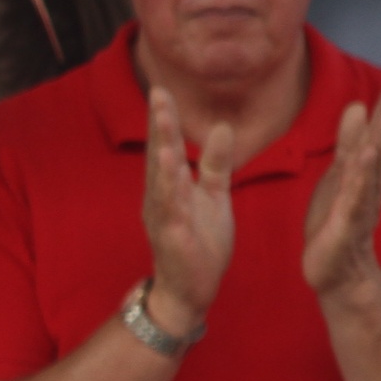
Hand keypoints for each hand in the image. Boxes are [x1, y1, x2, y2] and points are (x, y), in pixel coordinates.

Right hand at [143, 87, 235, 331]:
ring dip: (161, 146)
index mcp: (169, 187)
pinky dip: (168, 184)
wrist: (190, 290)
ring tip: (161, 119)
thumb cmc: (199, 244)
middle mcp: (159, 197)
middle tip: (157, 92)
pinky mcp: (172, 234)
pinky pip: (170, 206)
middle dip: (159, 124)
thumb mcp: (215, 197)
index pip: (167, 146)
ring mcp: (163, 215)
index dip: (165, 119)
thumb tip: (222, 127)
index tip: (161, 90)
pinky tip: (170, 165)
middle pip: (159, 154)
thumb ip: (216, 163)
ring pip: (161, 175)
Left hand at [305, 87, 380, 303]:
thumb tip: (357, 106)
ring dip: (379, 141)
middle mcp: (366, 184)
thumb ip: (349, 143)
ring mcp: (358, 203)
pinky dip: (361, 176)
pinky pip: (355, 196)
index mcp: (363, 172)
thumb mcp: (339, 176)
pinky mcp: (346, 223)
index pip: (377, 136)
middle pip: (379, 146)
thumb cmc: (336, 221)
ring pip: (370, 168)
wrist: (336, 271)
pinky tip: (367, 157)